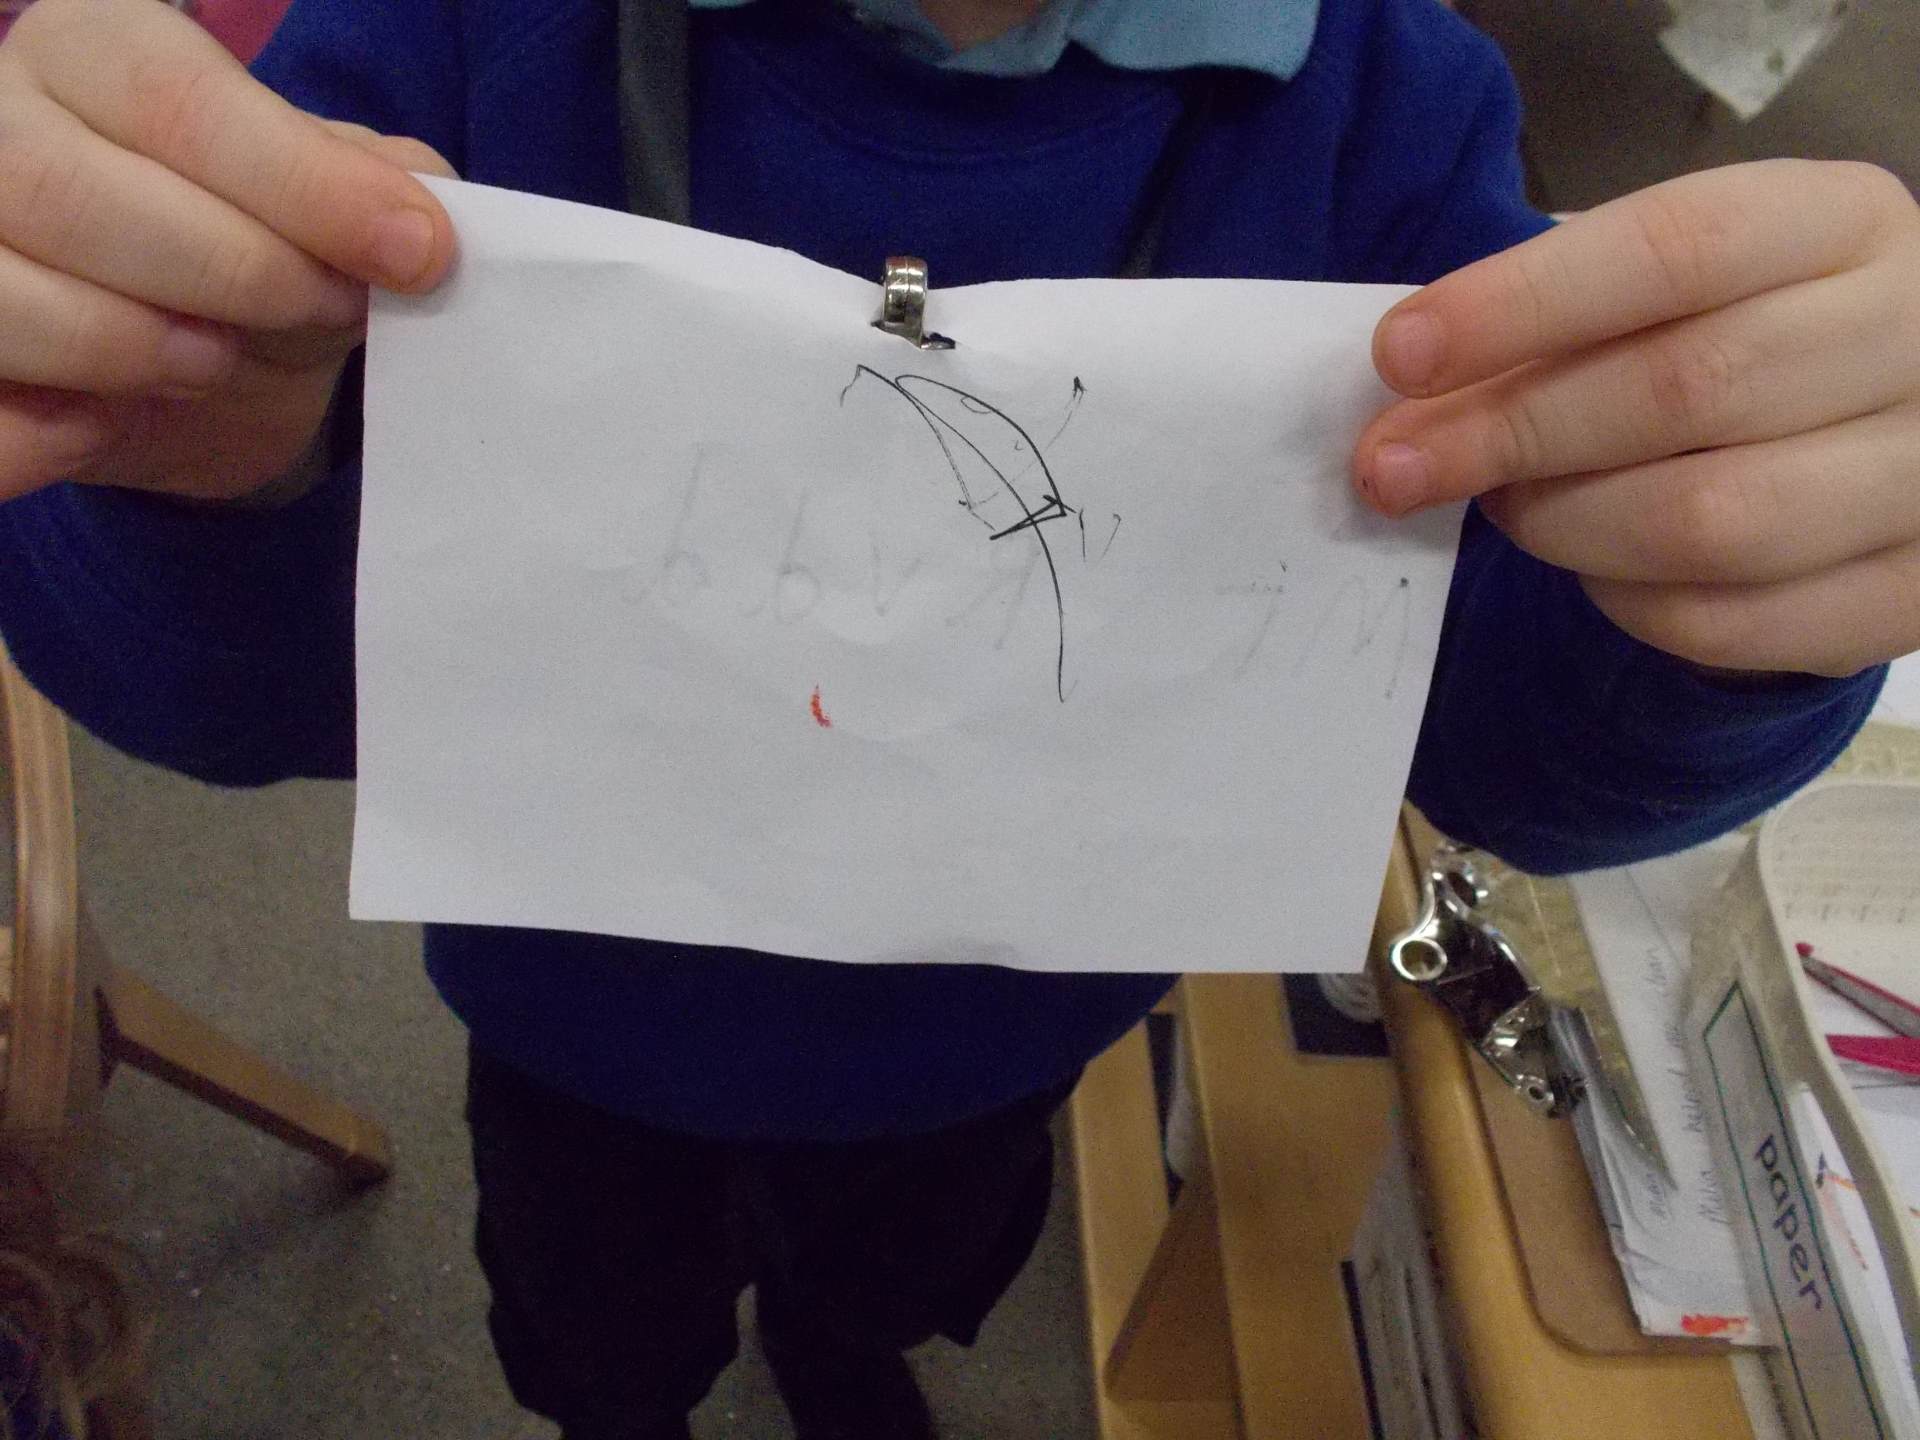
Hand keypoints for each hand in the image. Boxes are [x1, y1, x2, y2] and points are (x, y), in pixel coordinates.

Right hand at [0, 0, 455, 503]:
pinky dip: (44, 438)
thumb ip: (378, 186)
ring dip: (137, 352)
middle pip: (73, 195)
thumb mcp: (332, 200)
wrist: (203, 364)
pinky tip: (103, 425)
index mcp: (95, 49)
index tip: (417, 253)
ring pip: (7, 300)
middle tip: (318, 312)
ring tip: (215, 361)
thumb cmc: (259, 244)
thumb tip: (423, 222)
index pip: (181, 103)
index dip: (307, 188)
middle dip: (231, 275)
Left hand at [1354, 159, 1919, 677]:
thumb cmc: (1743, 337)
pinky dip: (1624, 602)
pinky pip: (1728, 622)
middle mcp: (1914, 337)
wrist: (1889, 430)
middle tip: (1396, 466)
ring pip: (1707, 521)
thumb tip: (1408, 402)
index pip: (1675, 248)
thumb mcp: (1664, 292)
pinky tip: (1591, 565)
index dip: (1520, 303)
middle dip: (1508, 434)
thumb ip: (1551, 322)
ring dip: (1562, 524)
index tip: (1400, 355)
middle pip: (1683, 389)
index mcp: (1845, 222)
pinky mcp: (1909, 596)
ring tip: (1505, 509)